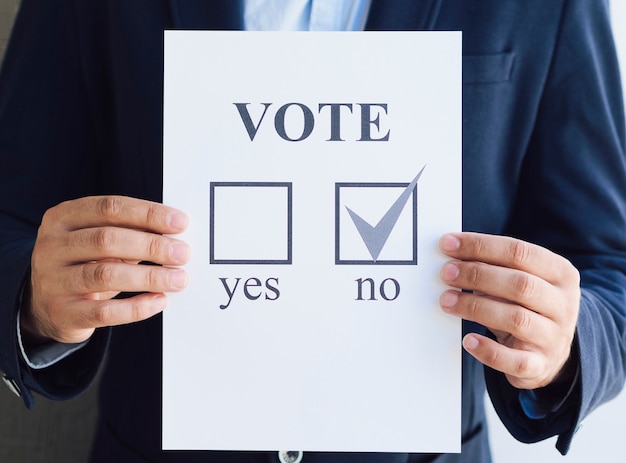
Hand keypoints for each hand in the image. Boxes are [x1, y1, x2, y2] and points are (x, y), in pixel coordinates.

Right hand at [22, 196, 190, 343]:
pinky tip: (159, 301)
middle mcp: (52, 246)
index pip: (109, 208)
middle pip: (107, 240)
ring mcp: (54, 281)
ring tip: (178, 279)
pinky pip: (105, 312)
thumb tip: (176, 231)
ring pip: (105, 275)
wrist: (46, 306)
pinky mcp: (64, 313)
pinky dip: (136, 307)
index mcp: (63, 218)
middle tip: (182, 253)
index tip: (180, 222)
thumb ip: (131, 232)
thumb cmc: (85, 264)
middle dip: (151, 245)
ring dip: (149, 277)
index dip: (147, 214)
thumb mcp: (98, 241)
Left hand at [439, 232, 579, 389]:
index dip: (481, 246)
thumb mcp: (520, 281)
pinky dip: (489, 351)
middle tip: (446, 273)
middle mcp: (563, 304)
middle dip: (477, 275)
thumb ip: (493, 266)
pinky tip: (468, 340)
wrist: (551, 352)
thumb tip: (452, 254)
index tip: (448, 244)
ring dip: (475, 308)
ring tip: (447, 301)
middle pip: (520, 284)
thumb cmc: (526, 307)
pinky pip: (515, 361)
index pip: (519, 252)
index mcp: (560, 273)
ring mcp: (554, 336)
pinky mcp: (541, 365)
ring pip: (516, 319)